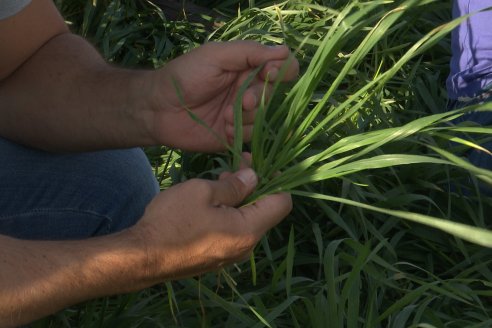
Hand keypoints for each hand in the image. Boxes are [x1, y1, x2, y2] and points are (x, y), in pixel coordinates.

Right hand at [131, 167, 291, 280]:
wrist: (142, 257)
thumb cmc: (173, 220)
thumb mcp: (203, 192)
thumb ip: (234, 185)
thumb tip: (254, 177)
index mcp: (249, 230)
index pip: (283, 204)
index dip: (278, 180)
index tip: (262, 164)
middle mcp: (246, 247)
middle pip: (264, 211)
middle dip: (254, 186)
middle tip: (234, 167)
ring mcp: (231, 255)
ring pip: (246, 221)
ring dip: (239, 199)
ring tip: (218, 181)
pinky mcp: (216, 258)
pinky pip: (233, 232)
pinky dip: (229, 213)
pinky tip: (209, 202)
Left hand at [148, 41, 298, 151]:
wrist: (158, 108)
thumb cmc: (185, 75)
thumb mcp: (216, 55)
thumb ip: (249, 52)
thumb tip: (285, 51)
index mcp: (246, 67)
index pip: (280, 67)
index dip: (281, 71)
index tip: (268, 73)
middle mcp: (248, 89)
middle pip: (272, 94)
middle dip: (258, 97)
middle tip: (241, 101)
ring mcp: (242, 114)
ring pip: (263, 117)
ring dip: (245, 117)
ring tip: (223, 116)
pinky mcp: (235, 135)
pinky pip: (251, 136)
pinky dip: (239, 132)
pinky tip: (222, 128)